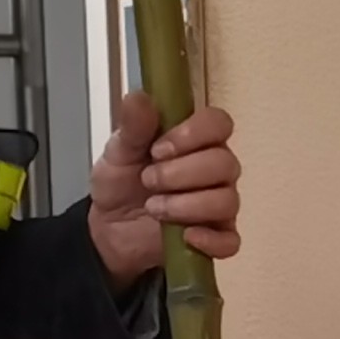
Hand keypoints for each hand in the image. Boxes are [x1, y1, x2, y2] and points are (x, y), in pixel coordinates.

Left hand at [87, 92, 240, 283]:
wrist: (109, 227)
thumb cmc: (121, 183)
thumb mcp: (118, 152)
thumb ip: (132, 127)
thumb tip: (139, 97)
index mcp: (195, 140)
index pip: (219, 123)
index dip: (193, 134)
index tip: (158, 149)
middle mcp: (215, 168)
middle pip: (225, 163)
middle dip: (180, 174)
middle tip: (148, 181)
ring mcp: (219, 203)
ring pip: (227, 200)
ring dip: (186, 205)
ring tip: (154, 207)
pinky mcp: (216, 236)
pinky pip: (230, 241)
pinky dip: (209, 240)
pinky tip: (185, 235)